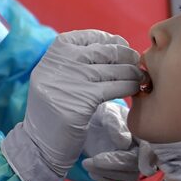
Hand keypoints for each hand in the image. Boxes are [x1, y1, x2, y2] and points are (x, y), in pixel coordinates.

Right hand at [2, 30, 142, 180]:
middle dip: (125, 55)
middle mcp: (58, 65)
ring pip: (111, 70)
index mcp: (52, 56)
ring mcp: (68, 83)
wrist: (40, 143)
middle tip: (137, 61)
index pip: (86, 37)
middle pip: (102, 52)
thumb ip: (76, 61)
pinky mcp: (80, 103)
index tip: (122, 45)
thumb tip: (115, 44)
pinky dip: (128, 87)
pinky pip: (113, 88)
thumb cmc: (55, 109)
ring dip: (131, 72)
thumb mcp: (57, 78)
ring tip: (140, 77)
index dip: (108, 39)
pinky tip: (134, 89)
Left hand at [81, 102, 140, 180]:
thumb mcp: (105, 112)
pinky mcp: (126, 175)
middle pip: (135, 165)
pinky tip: (92, 172)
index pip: (150, 148)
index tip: (140, 166)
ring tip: (87, 163)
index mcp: (142, 133)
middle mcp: (143, 151)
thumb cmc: (102, 116)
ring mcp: (135, 164)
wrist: (92, 126)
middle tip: (90, 160)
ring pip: (129, 178)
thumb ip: (114, 123)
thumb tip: (125, 143)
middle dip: (112, 165)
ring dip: (106, 174)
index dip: (147, 157)